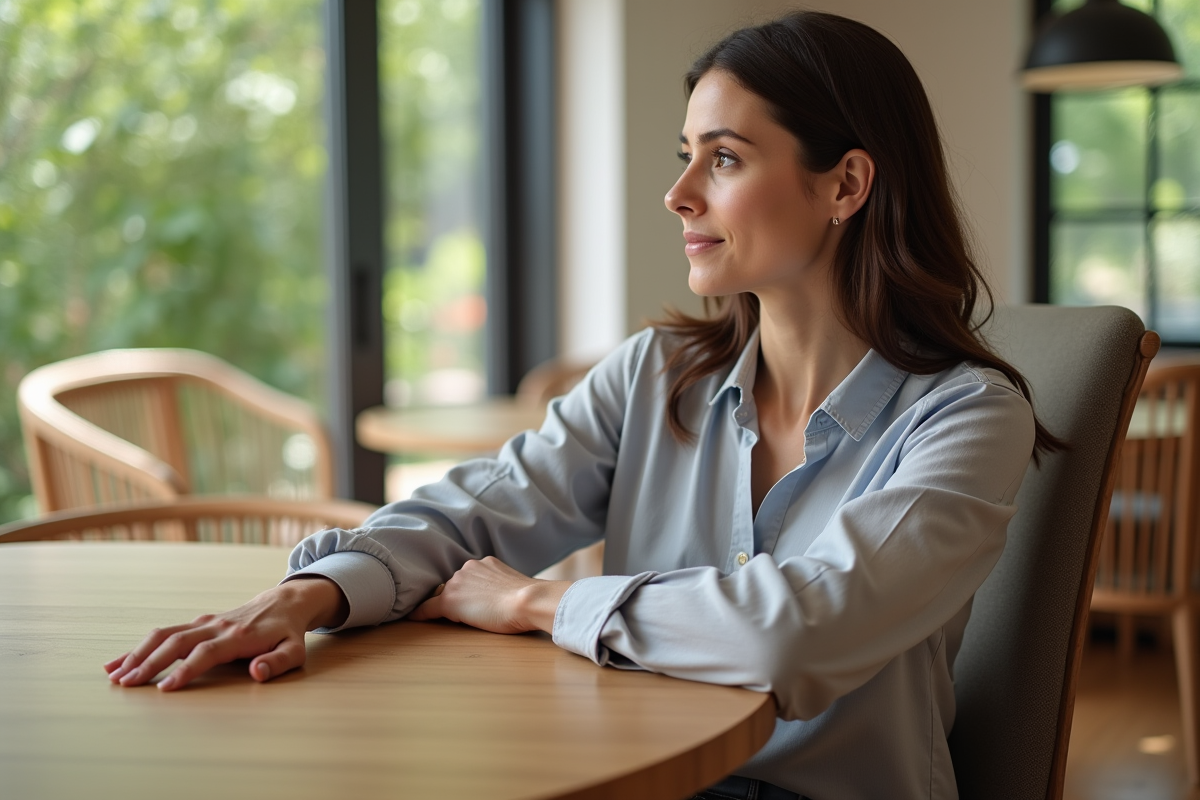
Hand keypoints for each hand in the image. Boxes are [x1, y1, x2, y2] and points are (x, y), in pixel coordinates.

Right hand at [103, 576, 347, 690]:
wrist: (284, 602)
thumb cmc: (288, 632)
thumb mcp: (294, 649)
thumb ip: (278, 662)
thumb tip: (257, 672)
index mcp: (239, 637)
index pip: (207, 653)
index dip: (186, 670)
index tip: (165, 689)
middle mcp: (217, 626)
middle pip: (177, 642)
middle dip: (150, 663)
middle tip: (126, 685)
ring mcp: (205, 622)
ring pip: (165, 634)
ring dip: (138, 654)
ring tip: (114, 675)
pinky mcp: (197, 623)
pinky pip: (164, 633)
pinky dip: (140, 647)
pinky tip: (119, 662)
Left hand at [409, 556, 569, 634]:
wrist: (528, 600)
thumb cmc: (530, 599)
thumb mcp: (514, 585)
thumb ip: (502, 586)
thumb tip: (503, 597)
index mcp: (484, 563)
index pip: (467, 578)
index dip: (469, 592)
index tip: (472, 600)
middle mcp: (468, 568)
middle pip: (453, 585)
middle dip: (458, 597)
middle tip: (473, 613)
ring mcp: (457, 583)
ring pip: (444, 596)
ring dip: (448, 606)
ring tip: (463, 620)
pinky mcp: (450, 601)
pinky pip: (429, 608)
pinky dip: (420, 613)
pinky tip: (413, 619)